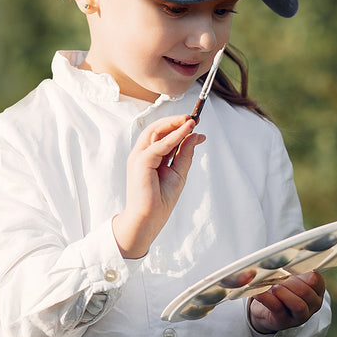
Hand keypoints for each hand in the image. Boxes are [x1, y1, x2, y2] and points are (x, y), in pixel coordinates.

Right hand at [112, 114, 204, 258]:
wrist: (149, 219)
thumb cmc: (161, 200)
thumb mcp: (179, 172)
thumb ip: (186, 153)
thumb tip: (197, 135)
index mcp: (149, 157)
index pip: (162, 135)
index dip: (178, 127)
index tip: (195, 123)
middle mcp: (142, 154)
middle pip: (156, 129)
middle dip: (175, 121)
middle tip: (193, 118)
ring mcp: (139, 157)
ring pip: (155, 131)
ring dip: (174, 123)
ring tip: (191, 120)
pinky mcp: (141, 161)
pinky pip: (160, 144)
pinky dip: (174, 136)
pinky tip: (186, 130)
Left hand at [248, 271, 325, 333]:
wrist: (266, 310)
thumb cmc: (281, 289)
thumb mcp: (290, 277)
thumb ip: (289, 267)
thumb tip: (278, 257)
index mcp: (316, 291)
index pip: (316, 280)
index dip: (302, 272)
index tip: (288, 267)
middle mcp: (311, 305)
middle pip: (306, 292)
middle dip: (290, 283)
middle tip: (278, 278)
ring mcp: (299, 316)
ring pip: (298, 305)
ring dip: (283, 292)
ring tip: (273, 287)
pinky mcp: (283, 321)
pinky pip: (277, 308)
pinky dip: (266, 297)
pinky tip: (258, 291)